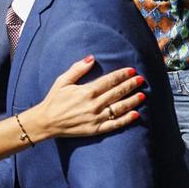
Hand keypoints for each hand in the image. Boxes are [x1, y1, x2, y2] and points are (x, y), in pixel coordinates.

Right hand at [25, 56, 144, 139]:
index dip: (122, 75)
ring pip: (119, 108)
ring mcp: (96, 117)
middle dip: (130, 85)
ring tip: (142, 95)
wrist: (46, 122)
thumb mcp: (62, 81)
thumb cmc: (54, 100)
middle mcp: (94, 104)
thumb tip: (91, 58)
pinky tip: (135, 115)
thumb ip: (78, 69)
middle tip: (141, 80)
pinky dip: (126, 120)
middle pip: (117, 93)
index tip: (132, 71)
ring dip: (132, 101)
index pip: (109, 81)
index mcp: (87, 91)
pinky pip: (114, 124)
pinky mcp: (96, 129)